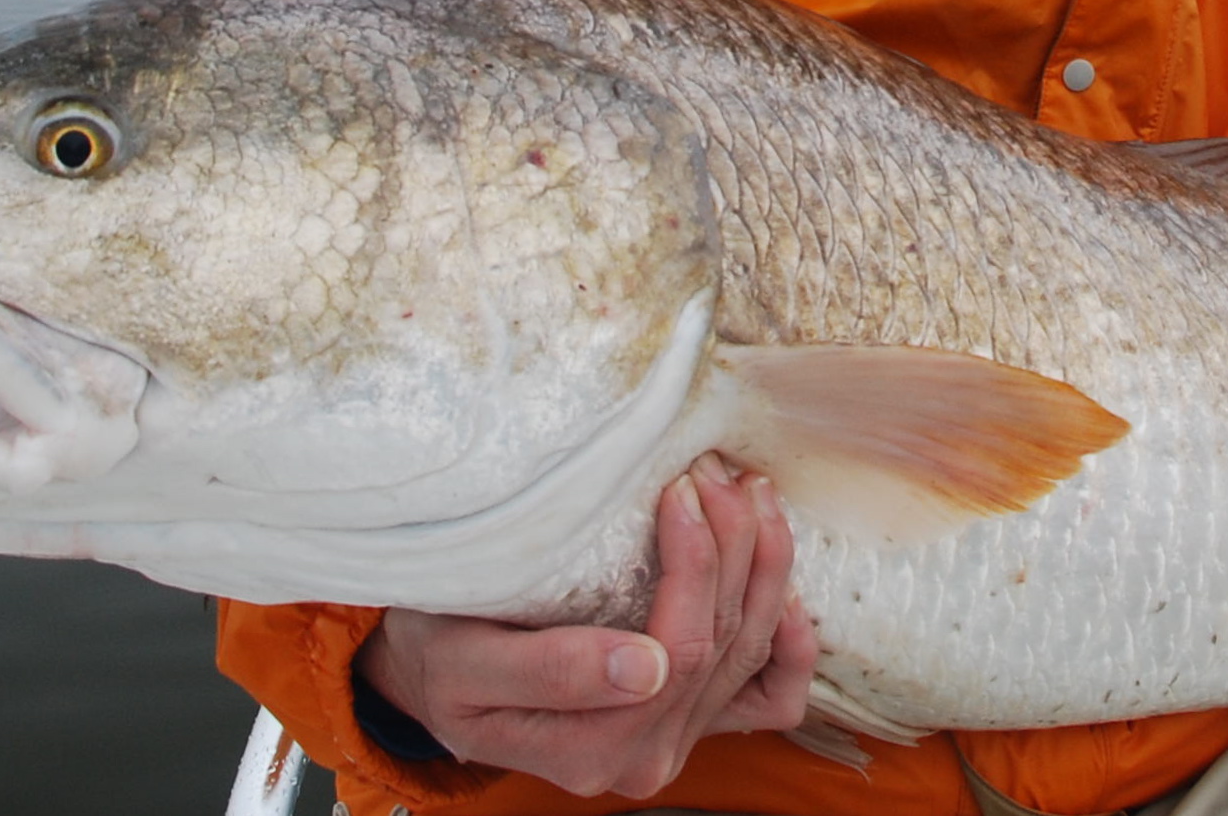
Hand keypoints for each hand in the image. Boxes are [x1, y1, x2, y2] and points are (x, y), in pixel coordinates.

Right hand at [355, 455, 816, 797]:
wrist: (434, 673)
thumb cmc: (440, 654)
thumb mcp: (464, 663)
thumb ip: (551, 672)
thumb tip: (645, 670)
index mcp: (591, 752)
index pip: (674, 655)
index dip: (693, 566)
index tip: (678, 488)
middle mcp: (645, 758)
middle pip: (720, 647)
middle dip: (731, 547)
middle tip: (715, 469)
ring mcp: (677, 742)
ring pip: (750, 655)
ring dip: (765, 568)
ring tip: (748, 491)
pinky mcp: (695, 721)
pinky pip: (769, 699)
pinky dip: (793, 650)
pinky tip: (793, 593)